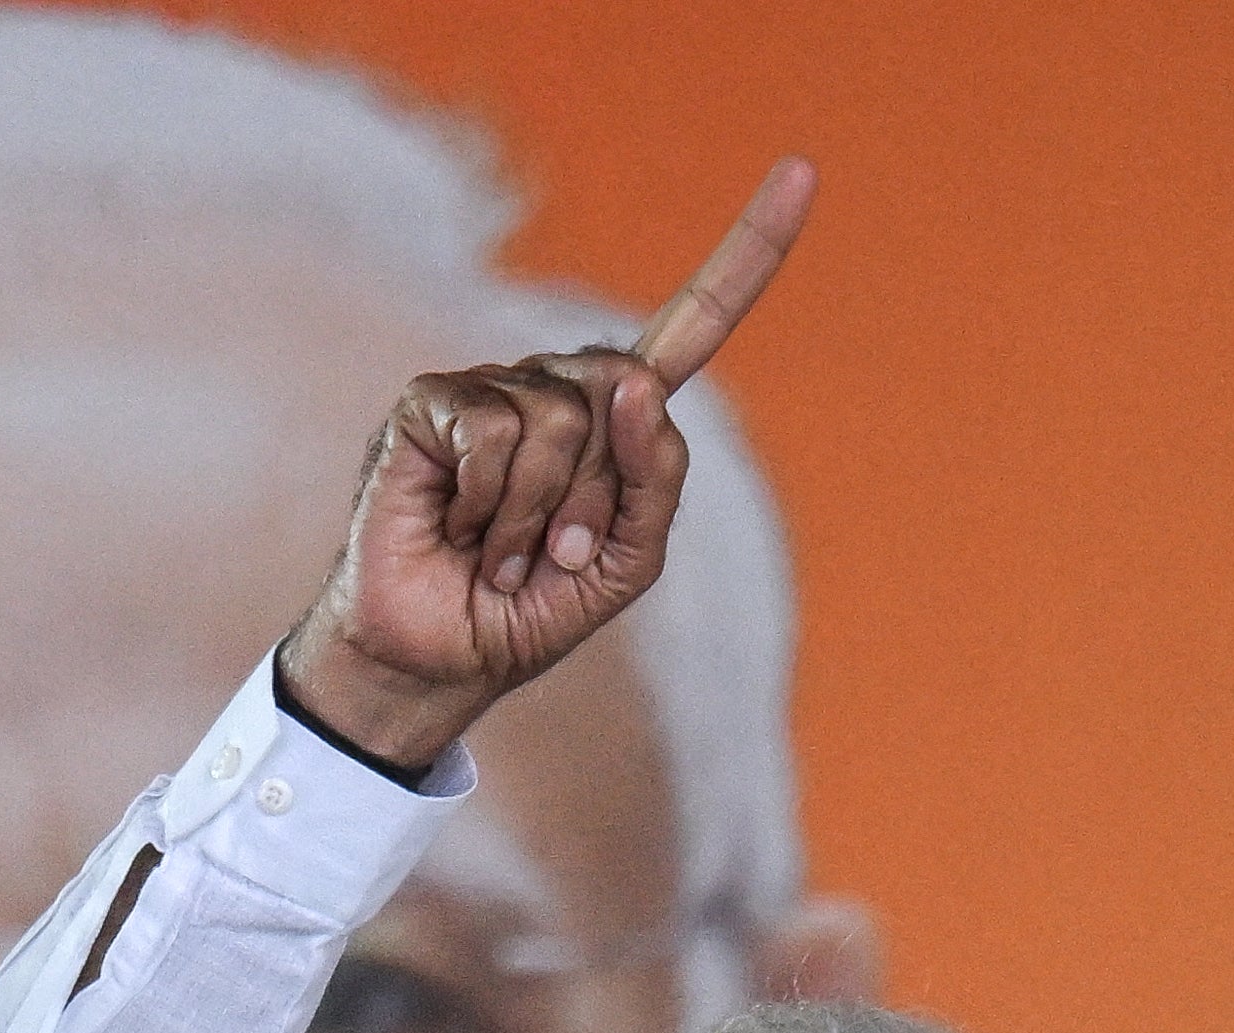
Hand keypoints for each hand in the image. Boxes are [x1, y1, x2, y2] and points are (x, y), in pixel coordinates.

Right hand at [282, 156, 815, 768]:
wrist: (441, 659)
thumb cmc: (531, 609)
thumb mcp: (626, 562)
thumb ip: (656, 481)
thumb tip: (639, 386)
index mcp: (617, 416)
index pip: (693, 324)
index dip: (748, 255)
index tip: (804, 173)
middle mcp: (556, 385)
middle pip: (624, 389)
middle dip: (597, 495)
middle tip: (555, 554)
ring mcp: (491, 387)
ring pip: (561, 418)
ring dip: (539, 514)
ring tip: (503, 552)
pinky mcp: (429, 404)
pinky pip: (495, 433)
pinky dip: (490, 504)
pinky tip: (459, 529)